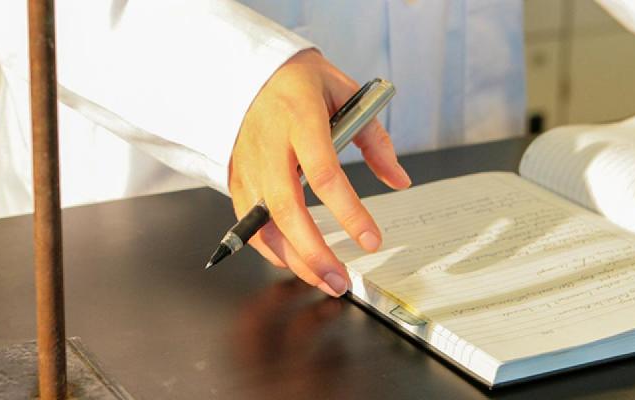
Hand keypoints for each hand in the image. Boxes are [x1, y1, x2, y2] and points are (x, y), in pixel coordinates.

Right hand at [228, 50, 411, 296]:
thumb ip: (374, 141)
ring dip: (292, 259)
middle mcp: (268, 145)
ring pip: (263, 223)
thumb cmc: (301, 83)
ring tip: (325, 280)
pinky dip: (270, 249)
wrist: (251, 72)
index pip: (325, 174)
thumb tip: (399, 180)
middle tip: (340, 280)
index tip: (371, 239)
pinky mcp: (235, 178)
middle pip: (286, 208)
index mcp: (300, 118)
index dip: (349, 212)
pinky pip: (248, 223)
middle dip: (313, 251)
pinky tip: (295, 264)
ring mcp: (247, 164)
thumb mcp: (347, 94)